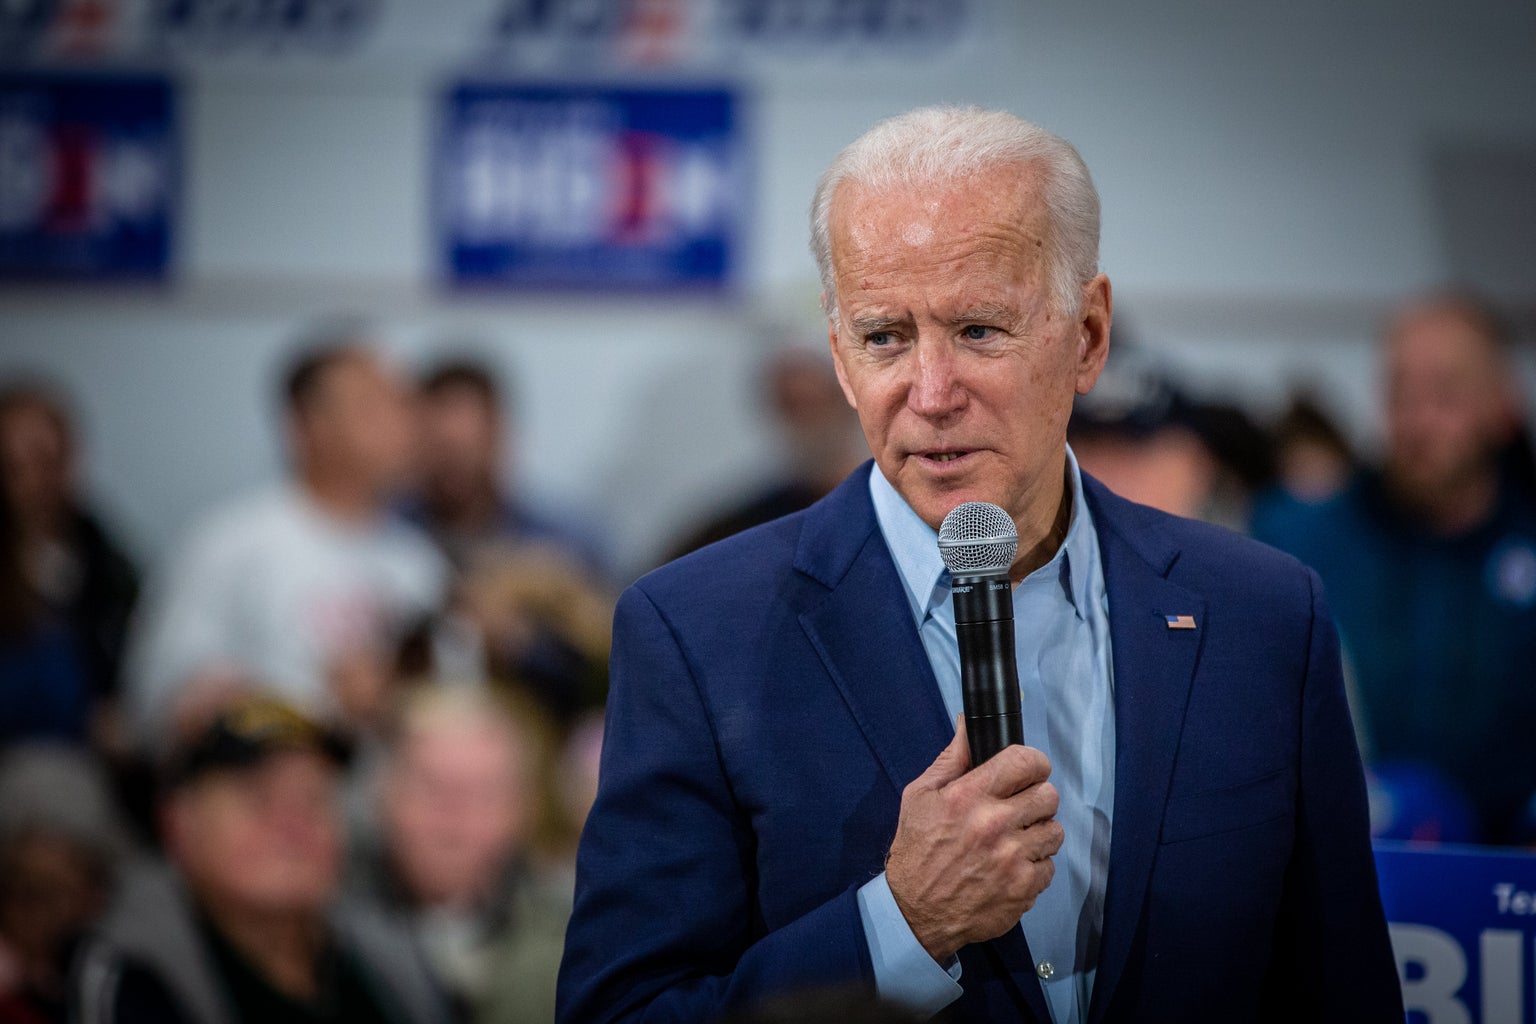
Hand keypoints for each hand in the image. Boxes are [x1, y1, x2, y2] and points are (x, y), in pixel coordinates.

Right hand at [885, 717, 1062, 962]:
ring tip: (1015, 840)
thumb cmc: (917, 849)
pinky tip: (1011, 866)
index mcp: (969, 796)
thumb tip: (968, 724)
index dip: (1033, 762)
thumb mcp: (920, 796)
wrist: (915, 911)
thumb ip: (951, 759)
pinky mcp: (1023, 888)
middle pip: (1048, 795)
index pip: (1025, 761)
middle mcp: (994, 824)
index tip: (1028, 771)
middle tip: (1019, 808)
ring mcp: (1012, 858)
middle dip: (1036, 798)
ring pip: (1055, 831)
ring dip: (1038, 833)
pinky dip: (1035, 866)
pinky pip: (1050, 866)